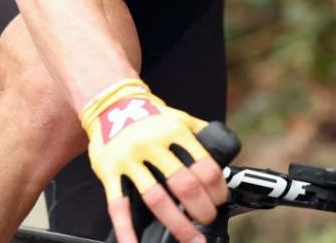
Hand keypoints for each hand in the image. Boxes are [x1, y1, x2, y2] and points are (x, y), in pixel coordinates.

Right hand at [79, 78, 228, 242]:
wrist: (110, 105)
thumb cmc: (151, 117)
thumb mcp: (180, 117)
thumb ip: (201, 133)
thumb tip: (226, 153)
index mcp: (176, 131)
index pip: (204, 165)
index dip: (217, 188)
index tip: (220, 201)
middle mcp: (153, 145)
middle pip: (184, 184)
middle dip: (201, 208)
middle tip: (208, 220)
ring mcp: (130, 160)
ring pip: (156, 198)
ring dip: (176, 223)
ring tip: (191, 238)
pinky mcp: (109, 172)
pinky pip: (118, 205)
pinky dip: (126, 230)